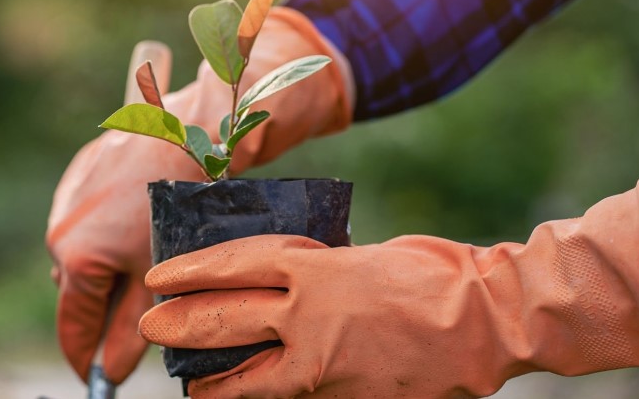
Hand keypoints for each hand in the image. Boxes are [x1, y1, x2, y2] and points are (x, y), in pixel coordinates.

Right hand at [48, 7, 354, 383]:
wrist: (191, 132)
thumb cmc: (181, 207)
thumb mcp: (160, 278)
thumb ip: (132, 329)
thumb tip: (112, 369)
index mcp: (77, 259)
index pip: (72, 326)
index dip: (84, 359)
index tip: (95, 377)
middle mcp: (60, 230)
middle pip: (76, 290)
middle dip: (103, 307)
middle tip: (138, 313)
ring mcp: (67, 200)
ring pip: (80, 252)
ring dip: (104, 265)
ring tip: (145, 255)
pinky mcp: (79, 173)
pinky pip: (84, 217)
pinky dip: (106, 230)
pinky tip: (138, 221)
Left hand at [139, 182, 638, 397]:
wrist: (487, 321)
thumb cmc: (431, 274)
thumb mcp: (361, 255)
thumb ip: (314, 273)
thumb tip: (278, 285)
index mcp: (315, 271)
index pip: (233, 267)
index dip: (190, 271)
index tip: (158, 277)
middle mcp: (310, 320)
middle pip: (225, 323)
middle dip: (180, 325)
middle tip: (152, 326)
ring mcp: (326, 368)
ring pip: (250, 382)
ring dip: (213, 382)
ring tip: (190, 383)